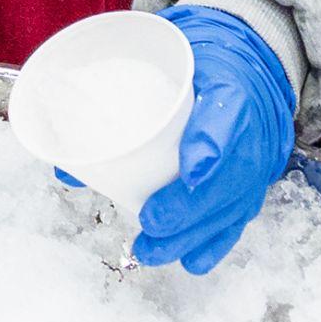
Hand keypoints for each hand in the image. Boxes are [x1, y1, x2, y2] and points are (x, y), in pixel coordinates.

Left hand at [132, 5, 296, 274]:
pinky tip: (195, 261)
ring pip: (232, 201)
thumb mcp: (163, 60)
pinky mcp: (254, 177)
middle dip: (189, 206)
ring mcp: (256, 154)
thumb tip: (63, 161)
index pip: (226, 114)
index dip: (211, 146)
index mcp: (228, 83)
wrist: (247, 61)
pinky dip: (217, 240)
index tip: (191, 173)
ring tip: (155, 250)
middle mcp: (249, 123)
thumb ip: (114, 98)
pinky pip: (240, 213)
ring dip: (195, 233)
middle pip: (228, 172)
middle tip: (152, 223)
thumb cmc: (194, 62)